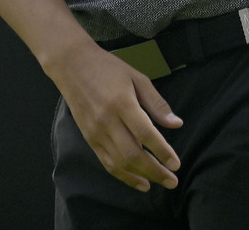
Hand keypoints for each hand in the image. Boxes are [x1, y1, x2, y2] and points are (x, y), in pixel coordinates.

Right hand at [47, 40, 183, 191]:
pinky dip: (123, 175)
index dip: (162, 151)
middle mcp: (107, 120)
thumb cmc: (107, 68)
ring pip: (120, 162)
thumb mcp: (136, 77)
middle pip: (133, 153)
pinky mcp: (89, 138)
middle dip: (155, 171)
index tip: (176, 164)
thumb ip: (156, 103)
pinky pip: (107, 162)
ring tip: (158, 183)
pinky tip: (138, 181)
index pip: (145, 133)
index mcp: (122, 102)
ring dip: (140, 176)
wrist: (71, 65)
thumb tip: (177, 124)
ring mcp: (96, 131)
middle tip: (172, 181)